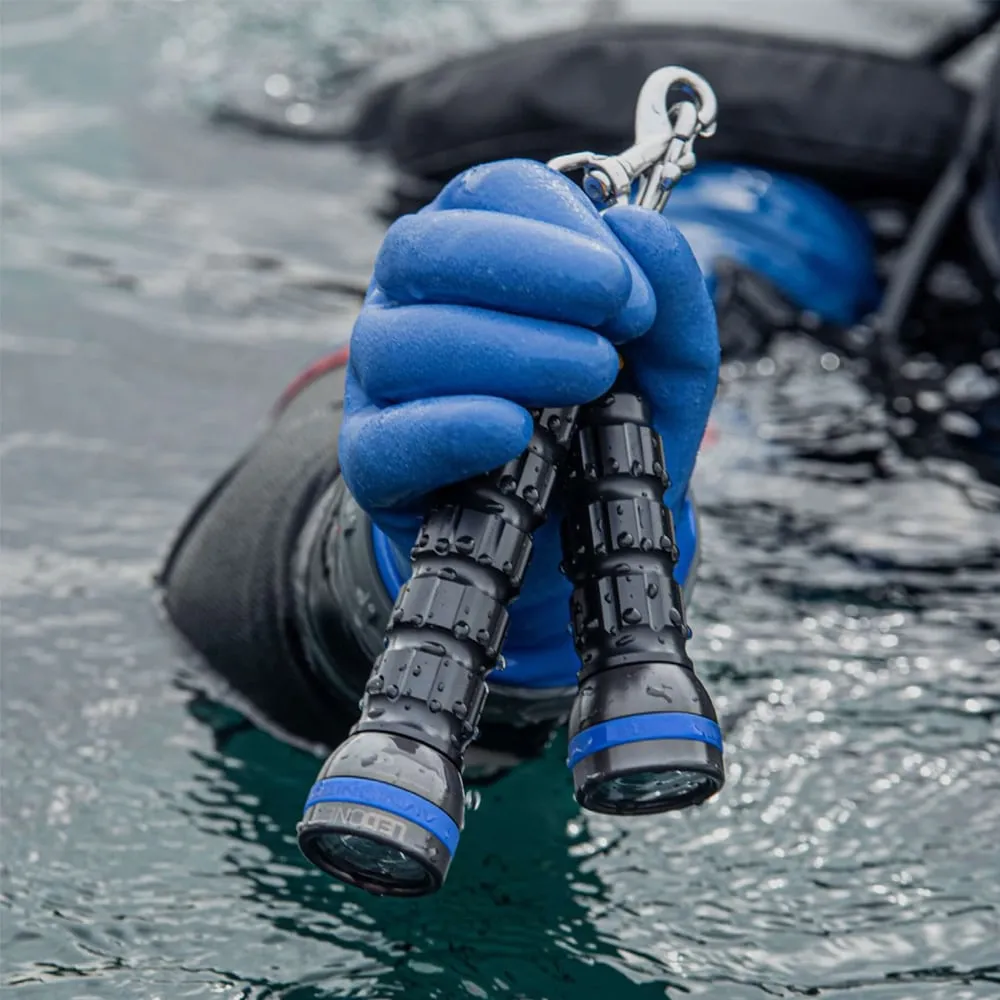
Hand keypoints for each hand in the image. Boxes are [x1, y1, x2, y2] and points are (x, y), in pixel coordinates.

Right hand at [340, 159, 718, 658]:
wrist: (572, 529)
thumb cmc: (605, 426)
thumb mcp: (665, 363)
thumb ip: (671, 297)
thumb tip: (638, 228)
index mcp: (474, 257)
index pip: (486, 194)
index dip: (560, 221)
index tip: (627, 283)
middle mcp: (412, 306)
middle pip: (423, 250)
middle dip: (527, 268)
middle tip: (616, 310)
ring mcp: (382, 382)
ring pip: (402, 343)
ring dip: (508, 350)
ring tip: (593, 376)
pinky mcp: (372, 460)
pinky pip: (386, 438)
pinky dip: (451, 429)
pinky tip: (514, 431)